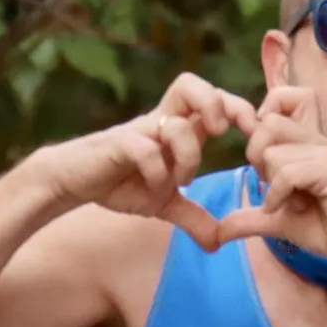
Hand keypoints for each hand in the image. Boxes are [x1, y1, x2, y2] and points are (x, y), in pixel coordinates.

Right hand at [30, 73, 254, 244]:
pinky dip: (156, 170)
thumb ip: (193, 218)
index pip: (214, 99)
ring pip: (177, 123)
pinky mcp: (118, 145)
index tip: (253, 138)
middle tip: (222, 135)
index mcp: (178, 129)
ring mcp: (140, 132)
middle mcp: (160, 123)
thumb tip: (218, 243)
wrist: (73, 182)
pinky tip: (154, 187)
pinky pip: (145, 148)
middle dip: (218, 105)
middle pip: (192, 84)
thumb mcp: (163, 204)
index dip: (239, 109)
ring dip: (188, 153)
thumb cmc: (119, 183)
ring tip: (182, 179)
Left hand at [217, 87, 326, 271]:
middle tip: (269, 182)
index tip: (260, 154)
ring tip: (288, 200)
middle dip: (256, 155)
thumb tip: (218, 231)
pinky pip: (287, 173)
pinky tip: (287, 209)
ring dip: (271, 182)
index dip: (260, 115)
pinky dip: (278, 195)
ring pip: (273, 152)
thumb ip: (250, 217)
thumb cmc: (326, 225)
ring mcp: (324, 152)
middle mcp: (315, 139)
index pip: (282, 96)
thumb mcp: (278, 220)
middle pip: (267, 123)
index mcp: (305, 140)